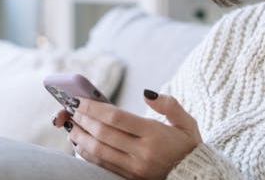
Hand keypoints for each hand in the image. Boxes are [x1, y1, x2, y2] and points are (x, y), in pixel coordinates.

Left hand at [54, 90, 201, 179]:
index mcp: (155, 135)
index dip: (94, 108)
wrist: (194, 176)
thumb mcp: (186, 122)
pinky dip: (87, 153)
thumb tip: (146, 93)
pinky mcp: (130, 178)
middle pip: (103, 133)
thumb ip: (169, 104)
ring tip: (70, 125)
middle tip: (70, 108)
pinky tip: (79, 142)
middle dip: (83, 119)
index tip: (79, 100)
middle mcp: (142, 153)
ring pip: (98, 151)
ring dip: (80, 137)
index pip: (116, 118)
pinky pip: (102, 164)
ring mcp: (134, 168)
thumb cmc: (187, 145)